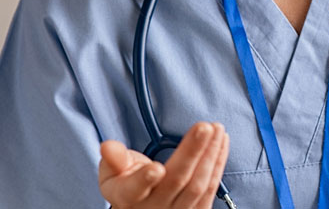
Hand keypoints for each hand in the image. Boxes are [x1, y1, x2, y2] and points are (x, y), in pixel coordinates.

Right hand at [99, 122, 229, 208]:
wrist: (142, 208)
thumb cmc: (128, 185)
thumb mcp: (112, 173)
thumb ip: (113, 159)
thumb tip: (107, 146)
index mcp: (128, 197)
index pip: (136, 190)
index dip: (145, 180)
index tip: (156, 167)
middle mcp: (153, 208)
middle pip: (176, 180)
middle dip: (192, 152)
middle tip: (204, 127)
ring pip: (198, 186)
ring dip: (211, 155)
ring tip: (217, 129)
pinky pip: (211, 189)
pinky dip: (218, 164)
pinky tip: (221, 144)